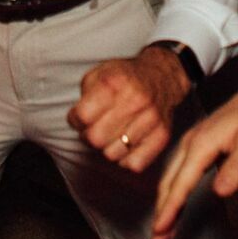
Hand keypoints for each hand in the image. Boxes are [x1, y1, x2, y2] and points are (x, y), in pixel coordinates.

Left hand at [67, 46, 190, 172]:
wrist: (160, 78)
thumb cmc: (123, 79)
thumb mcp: (98, 74)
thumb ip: (84, 95)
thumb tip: (77, 121)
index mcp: (114, 83)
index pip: (82, 116)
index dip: (75, 119)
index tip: (79, 117)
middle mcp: (134, 101)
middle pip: (95, 139)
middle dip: (88, 136)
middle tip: (93, 128)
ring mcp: (151, 119)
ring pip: (112, 155)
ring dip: (107, 148)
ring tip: (111, 134)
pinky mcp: (162, 136)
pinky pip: (134, 164)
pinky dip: (126, 159)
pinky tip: (126, 144)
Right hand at [150, 80, 237, 238]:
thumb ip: (237, 167)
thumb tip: (219, 192)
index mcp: (201, 144)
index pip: (181, 182)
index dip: (170, 207)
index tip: (161, 229)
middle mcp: (191, 143)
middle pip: (170, 182)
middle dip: (162, 211)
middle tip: (158, 238)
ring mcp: (193, 143)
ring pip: (172, 177)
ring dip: (166, 203)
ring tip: (164, 229)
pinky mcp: (198, 145)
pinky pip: (180, 171)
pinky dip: (174, 190)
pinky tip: (176, 202)